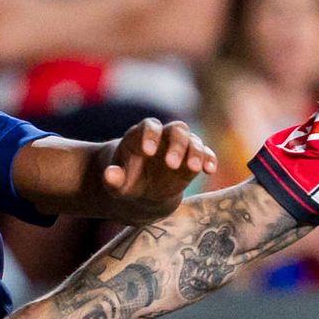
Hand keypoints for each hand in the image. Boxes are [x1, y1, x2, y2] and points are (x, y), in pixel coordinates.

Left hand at [95, 118, 217, 221]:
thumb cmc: (127, 183)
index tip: (148, 152)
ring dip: (195, 152)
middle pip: (176, 129)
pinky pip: (205, 154)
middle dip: (176, 145)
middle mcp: (164, 137)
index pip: (149, 126)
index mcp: (142, 136)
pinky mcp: (192, 159)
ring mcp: (180, 147)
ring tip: (194, 168)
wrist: (142, 191)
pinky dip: (209, 159)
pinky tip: (209, 170)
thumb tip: (109, 175)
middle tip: (171, 164)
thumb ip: (113, 179)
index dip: (150, 136)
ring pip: (193, 140)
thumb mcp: (116, 184)